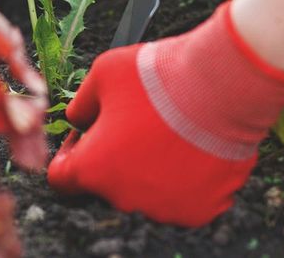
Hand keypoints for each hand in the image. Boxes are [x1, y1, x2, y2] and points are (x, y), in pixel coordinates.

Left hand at [46, 2, 283, 226]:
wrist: (221, 86)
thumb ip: (80, 104)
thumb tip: (78, 119)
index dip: (72, 150)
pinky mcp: (199, 210)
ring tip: (170, 130)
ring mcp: (164, 209)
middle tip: (139, 122)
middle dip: (116, 156)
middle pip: (109, 183)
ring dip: (151, 168)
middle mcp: (124, 199)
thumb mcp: (102, 74)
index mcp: (92, 170)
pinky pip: (184, 198)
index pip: (62, 177)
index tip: (92, 130)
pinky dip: (186, 178)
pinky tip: (192, 147)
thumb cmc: (159, 77)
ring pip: (148, 192)